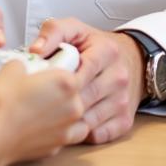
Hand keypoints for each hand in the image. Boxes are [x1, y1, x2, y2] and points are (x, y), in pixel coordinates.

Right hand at [0, 61, 88, 160]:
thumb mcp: (11, 68)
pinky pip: (65, 136)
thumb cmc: (3, 104)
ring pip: (78, 118)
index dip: (64, 67)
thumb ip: (25, 64)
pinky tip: (44, 126)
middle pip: (78, 94)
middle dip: (65, 90)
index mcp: (66, 83)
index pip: (77, 70)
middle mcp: (73, 107)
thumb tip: (23, 67)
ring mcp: (67, 130)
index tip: (53, 68)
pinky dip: (58, 131)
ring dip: (68, 113)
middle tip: (45, 87)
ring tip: (49, 108)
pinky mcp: (57, 148)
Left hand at [29, 18, 145, 143]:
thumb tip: (36, 51)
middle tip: (41, 101)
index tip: (46, 81)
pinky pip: (98, 135)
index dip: (62, 77)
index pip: (84, 68)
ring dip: (68, 120)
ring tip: (51, 113)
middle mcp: (119, 77)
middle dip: (61, 100)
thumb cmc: (95, 46)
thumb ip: (53, 32)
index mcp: (107, 51)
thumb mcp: (74, 29)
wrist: (129, 59)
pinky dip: (81, 133)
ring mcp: (123, 101)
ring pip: (89, 119)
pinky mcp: (124, 121)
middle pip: (85, 97)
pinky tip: (69, 123)